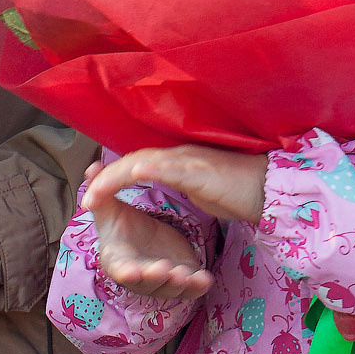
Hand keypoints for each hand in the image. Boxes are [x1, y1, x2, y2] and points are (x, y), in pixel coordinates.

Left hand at [81, 144, 269, 225]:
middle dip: (105, 178)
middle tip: (84, 199)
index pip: (137, 161)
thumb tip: (162, 179)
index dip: (111, 174)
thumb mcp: (201, 186)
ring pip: (146, 161)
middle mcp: (181, 154)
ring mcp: (192, 160)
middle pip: (134, 159)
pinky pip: (173, 169)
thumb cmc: (240, 189)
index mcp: (178, 159)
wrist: (270, 190)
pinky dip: (151, 168)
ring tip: (94, 193)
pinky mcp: (204, 172)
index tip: (90, 191)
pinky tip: (135, 172)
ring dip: (116, 176)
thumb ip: (180, 179)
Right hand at [82, 161, 213, 301]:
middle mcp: (140, 275)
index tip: (132, 271)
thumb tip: (92, 168)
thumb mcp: (112, 210)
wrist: (149, 243)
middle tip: (164, 269)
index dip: (126, 271)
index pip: (120, 269)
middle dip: (154, 277)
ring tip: (183, 273)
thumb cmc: (125, 229)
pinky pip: (191, 288)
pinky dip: (197, 286)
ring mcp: (162, 281)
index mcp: (119, 259)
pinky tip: (205, 279)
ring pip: (169, 286)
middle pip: (146, 282)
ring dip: (177, 282)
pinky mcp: (183, 281)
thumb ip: (101, 193)